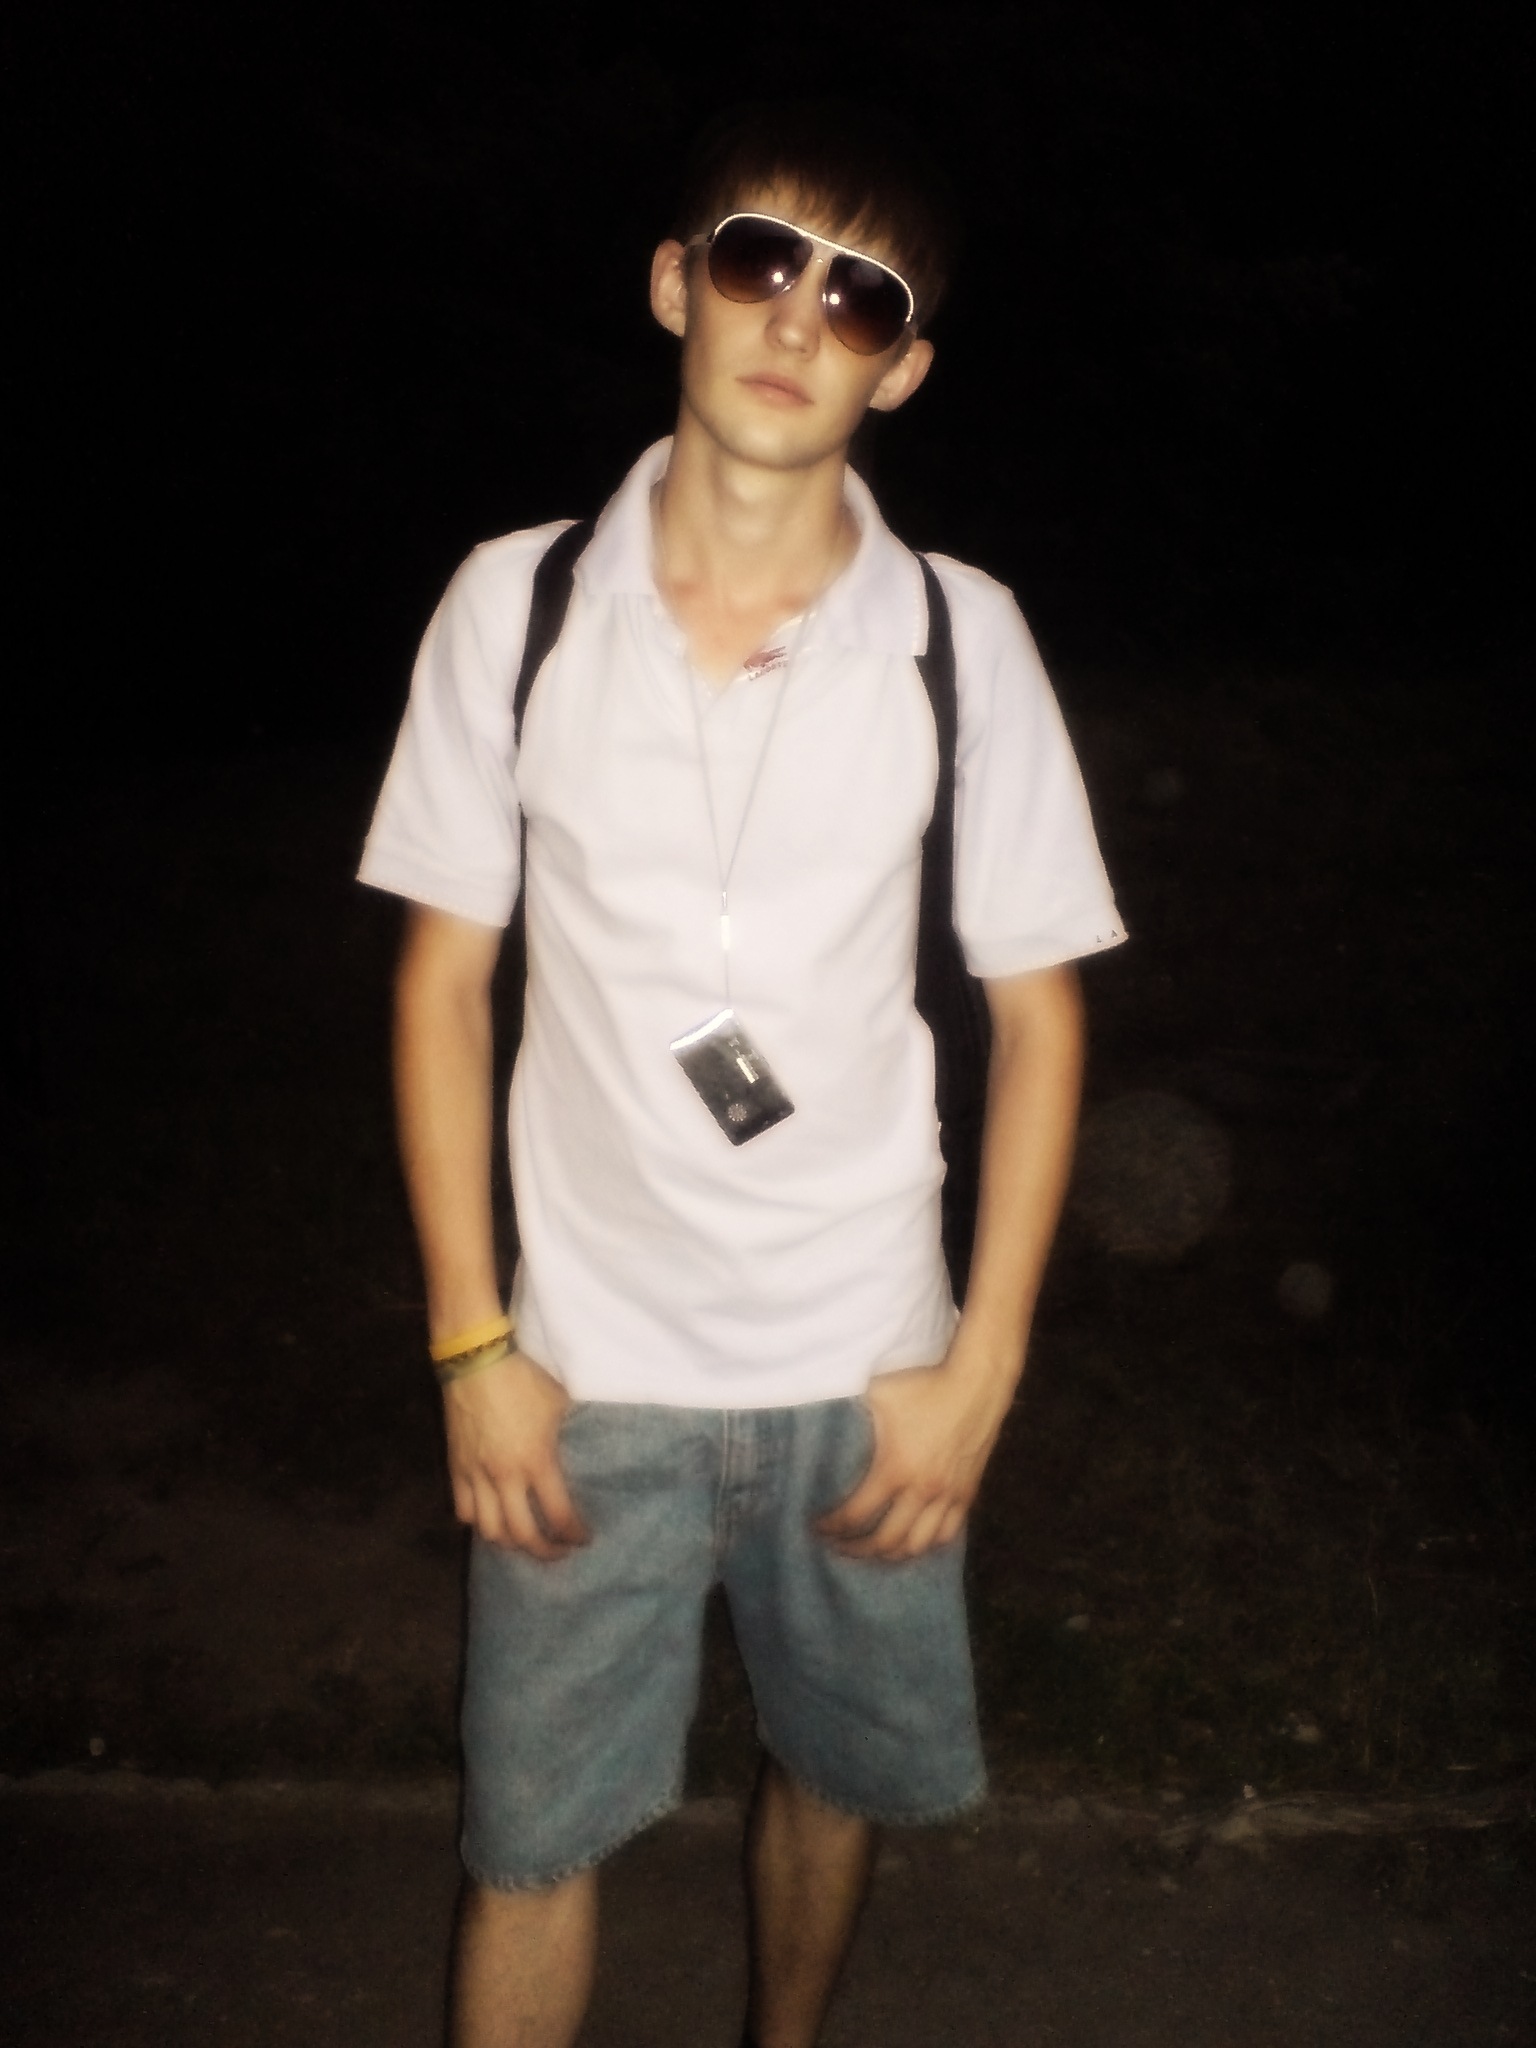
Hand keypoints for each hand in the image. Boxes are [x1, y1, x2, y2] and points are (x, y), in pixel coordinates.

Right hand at [442, 1350, 589, 1558]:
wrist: (477, 1360)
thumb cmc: (524, 1379)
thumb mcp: (559, 1405)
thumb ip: (568, 1436)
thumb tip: (585, 1452)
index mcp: (537, 1461)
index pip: (559, 1515)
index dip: (574, 1534)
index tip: (584, 1539)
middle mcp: (506, 1477)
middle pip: (523, 1535)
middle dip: (545, 1551)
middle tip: (559, 1551)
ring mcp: (477, 1475)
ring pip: (490, 1531)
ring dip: (510, 1542)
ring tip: (525, 1539)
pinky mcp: (456, 1467)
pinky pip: (464, 1510)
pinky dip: (479, 1522)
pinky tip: (492, 1519)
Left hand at [815, 1356, 1014, 1561]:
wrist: (977, 1382)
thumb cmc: (925, 1384)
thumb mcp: (879, 1392)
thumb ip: (852, 1410)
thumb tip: (827, 1414)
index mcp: (895, 1469)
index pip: (856, 1514)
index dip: (832, 1526)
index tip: (817, 1527)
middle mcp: (922, 1491)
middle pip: (885, 1542)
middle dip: (856, 1549)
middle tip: (838, 1546)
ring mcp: (948, 1495)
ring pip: (918, 1545)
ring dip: (892, 1555)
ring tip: (873, 1550)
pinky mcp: (967, 1492)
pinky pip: (947, 1533)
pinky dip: (927, 1544)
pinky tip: (914, 1541)